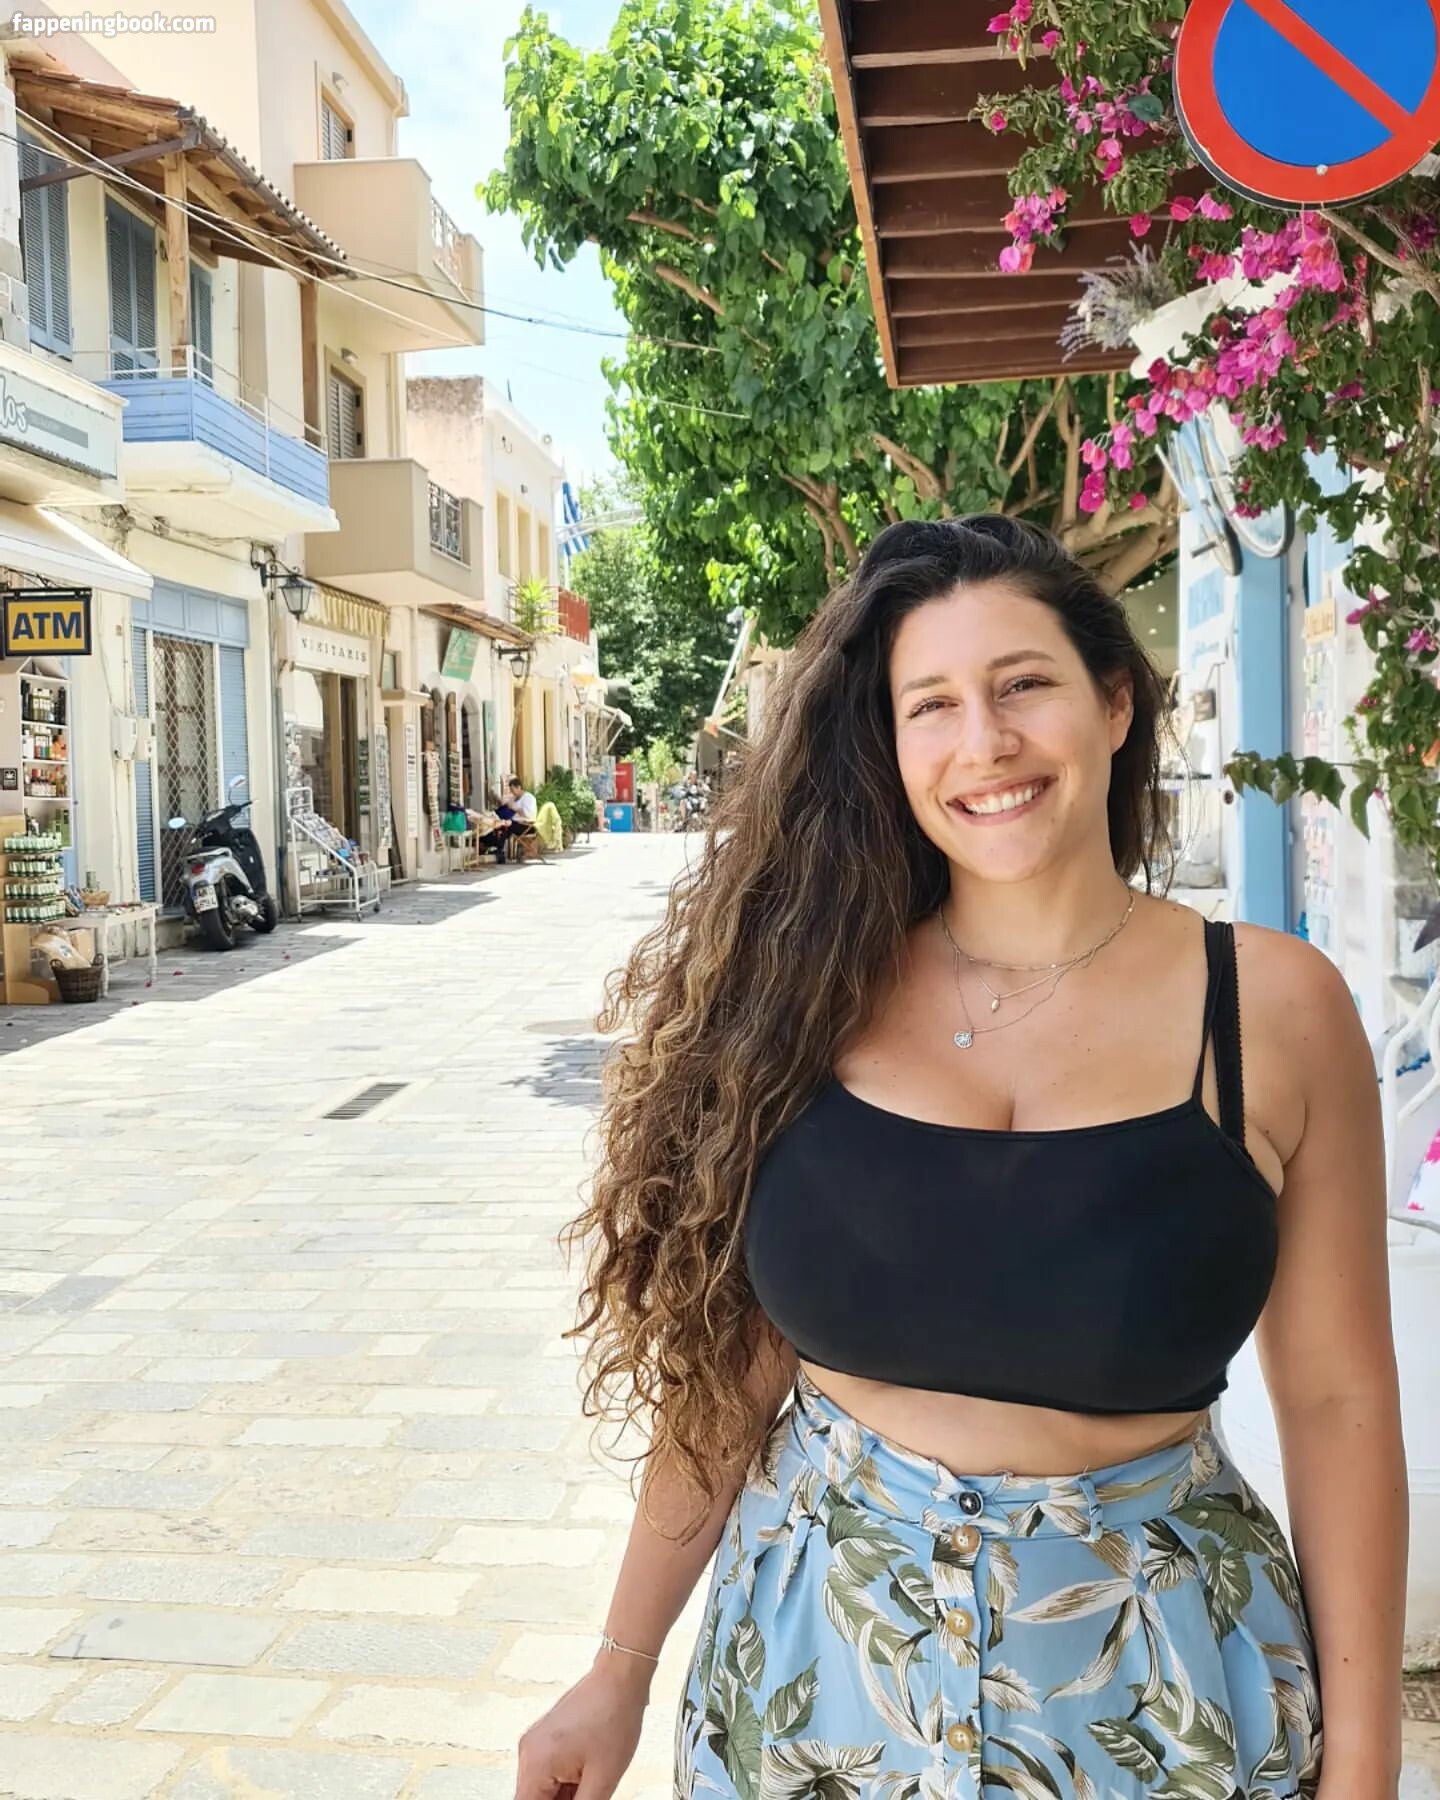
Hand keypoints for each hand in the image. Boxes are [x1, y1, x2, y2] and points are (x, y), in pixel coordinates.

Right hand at [515, 1664, 647, 1799]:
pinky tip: (587, 1776)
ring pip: (543, 1788)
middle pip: (534, 1798)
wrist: (620, 1679)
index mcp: (536, 1762)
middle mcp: (529, 1751)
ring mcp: (536, 1742)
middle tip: (587, 1791)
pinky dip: (565, 1782)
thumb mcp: (602, 1778)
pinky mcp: (546, 1738)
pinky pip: (548, 1772)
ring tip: (591, 1781)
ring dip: (564, 1795)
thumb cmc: (613, 1715)